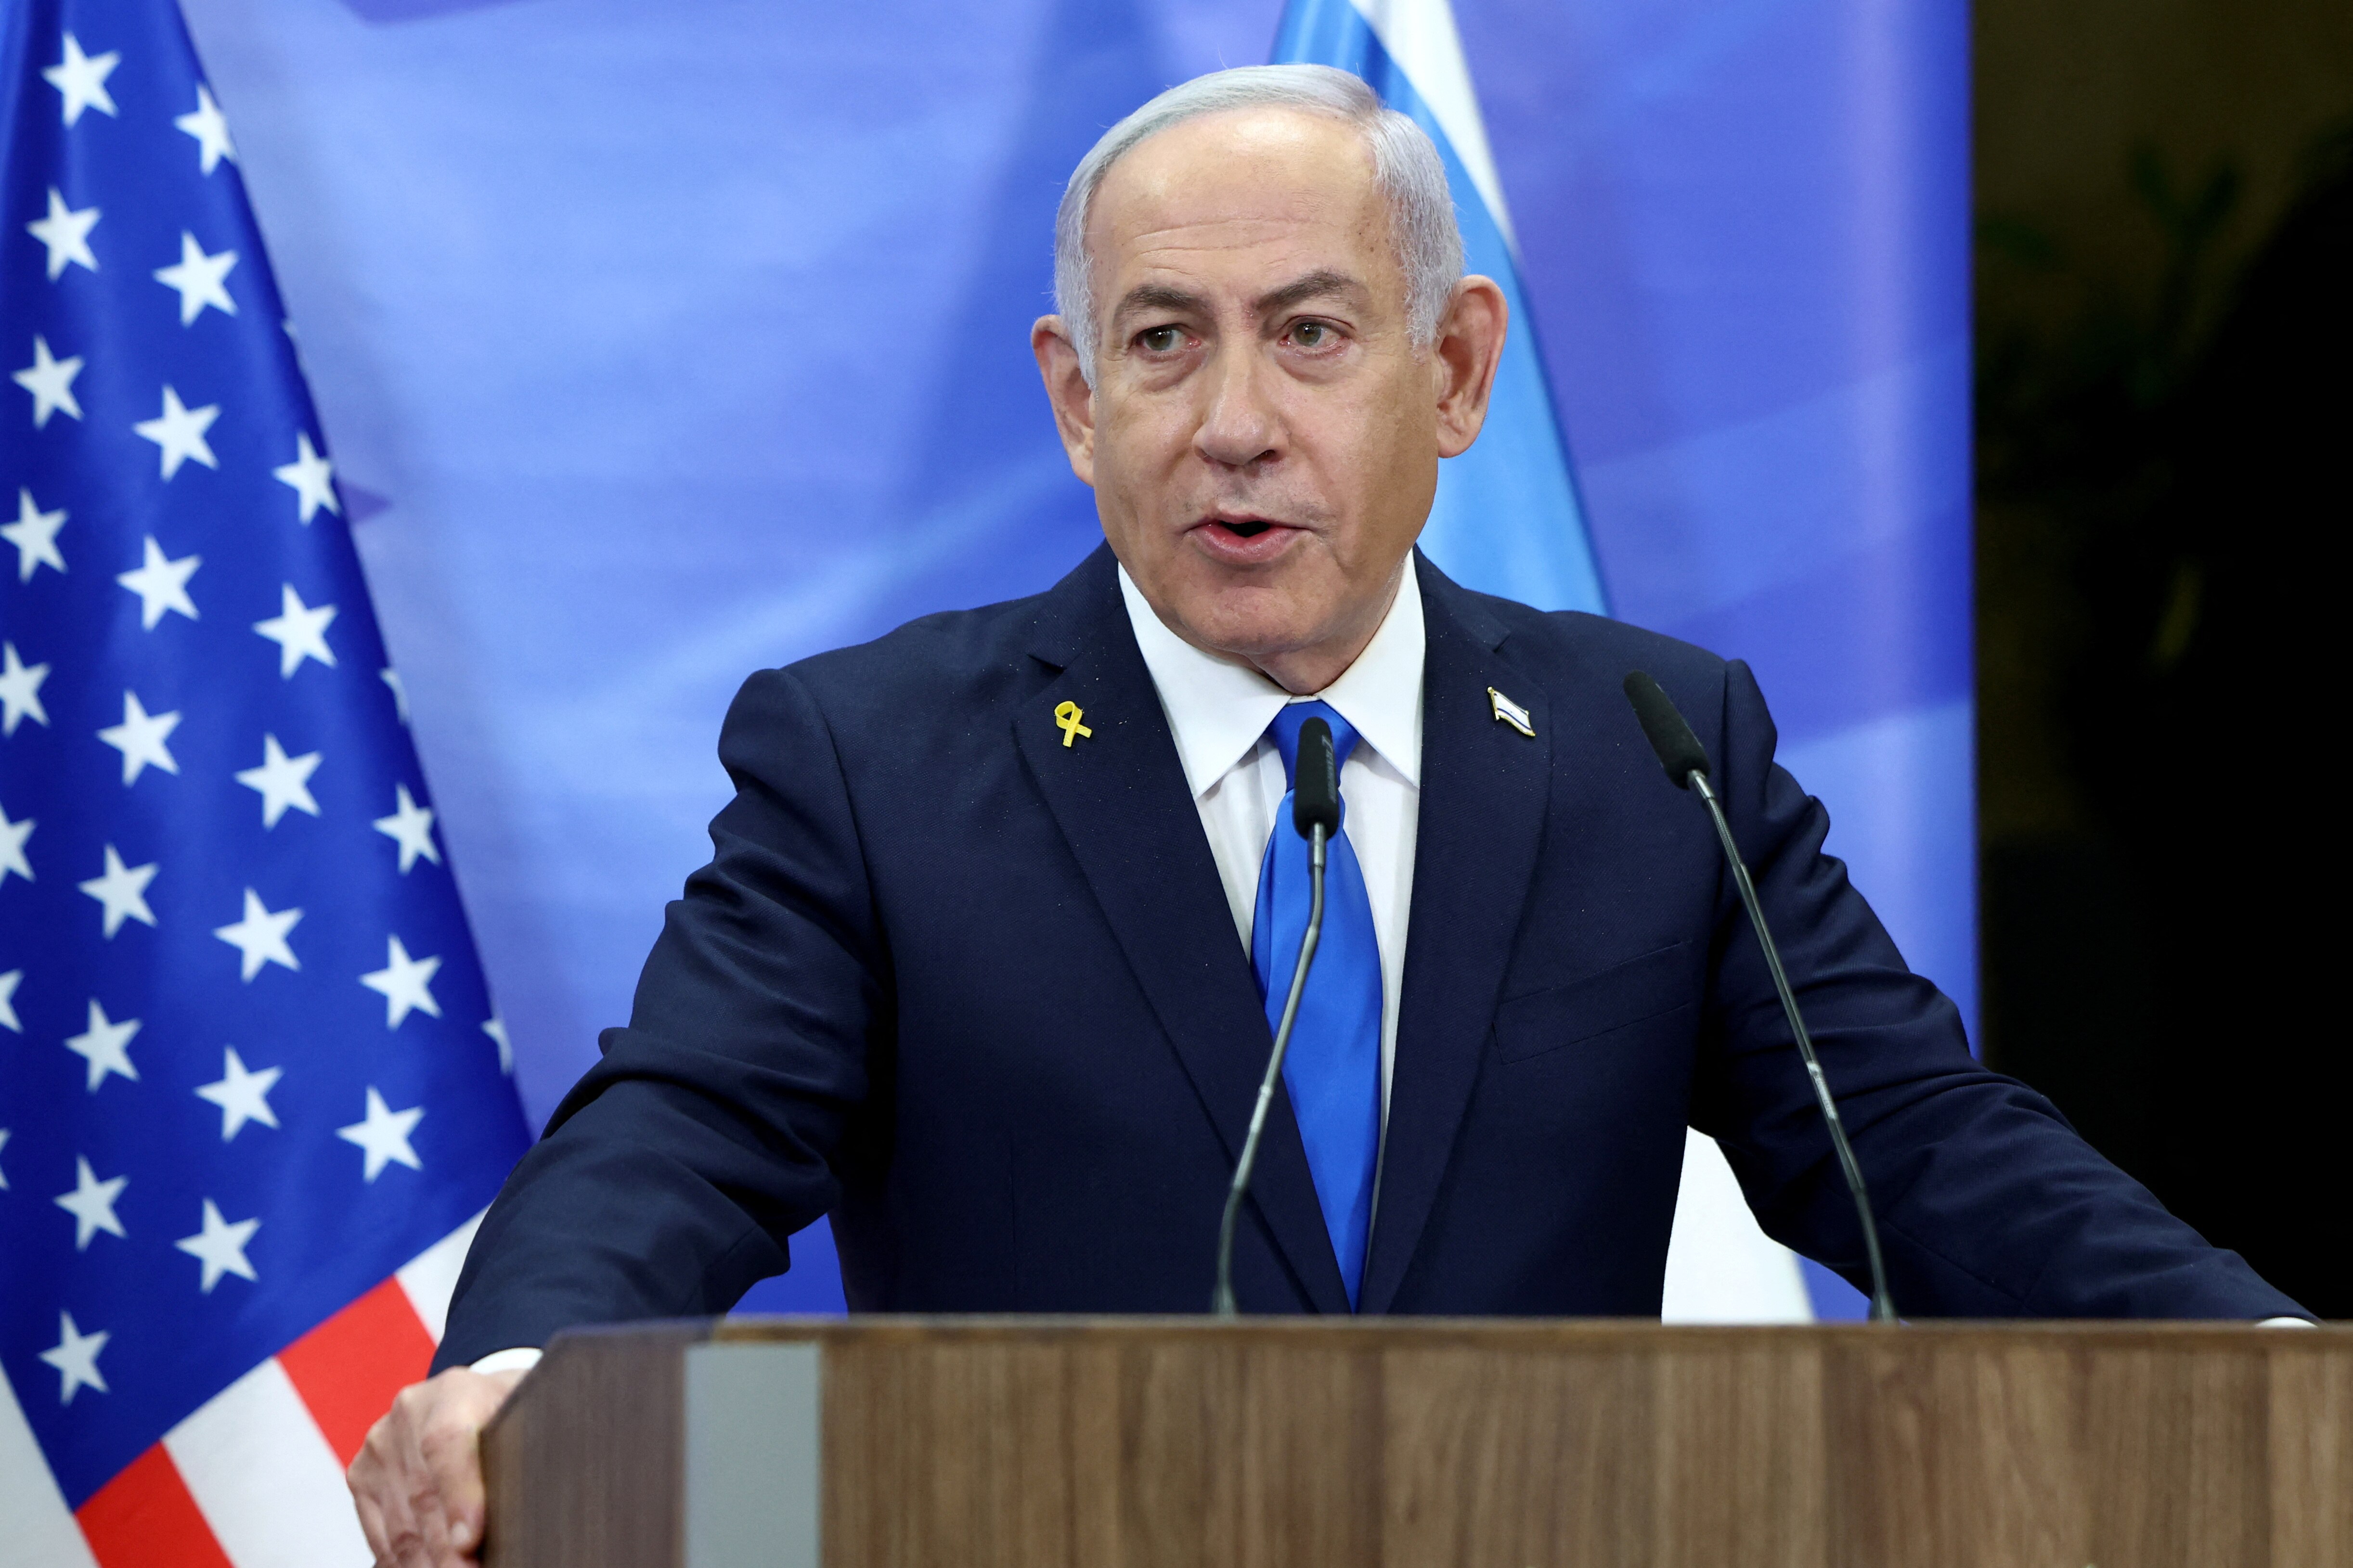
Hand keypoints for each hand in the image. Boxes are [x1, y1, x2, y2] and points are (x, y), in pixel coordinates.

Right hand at [348, 1365, 526, 1566]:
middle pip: (423, 1496)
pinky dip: (406, 1564)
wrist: (466, 1397)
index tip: (471, 1539)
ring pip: (400, 1525)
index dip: (459, 1495)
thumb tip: (541, 1498)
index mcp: (456, 1392)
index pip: (448, 1442)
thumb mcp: (530, 1415)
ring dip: (428, 1563)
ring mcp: (380, 1447)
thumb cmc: (508, 1413)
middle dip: (448, 1551)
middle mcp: (409, 1415)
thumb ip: (532, 1446)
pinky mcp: (361, 1476)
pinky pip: (381, 1536)